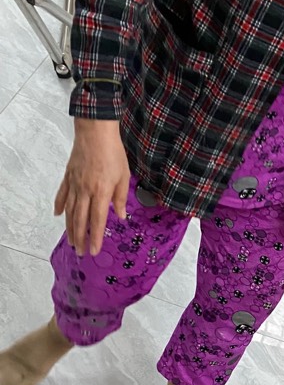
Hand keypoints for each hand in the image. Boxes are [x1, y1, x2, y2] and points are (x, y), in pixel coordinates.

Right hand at [54, 118, 130, 256]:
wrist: (95, 132)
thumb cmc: (113, 153)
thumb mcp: (124, 177)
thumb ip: (121, 198)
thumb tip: (120, 216)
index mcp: (101, 192)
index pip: (97, 221)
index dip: (95, 238)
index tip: (94, 251)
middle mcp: (85, 191)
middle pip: (81, 220)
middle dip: (81, 239)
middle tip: (81, 252)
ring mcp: (74, 184)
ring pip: (70, 211)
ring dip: (70, 228)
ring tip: (72, 241)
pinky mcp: (68, 176)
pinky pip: (62, 194)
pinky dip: (60, 205)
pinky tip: (58, 215)